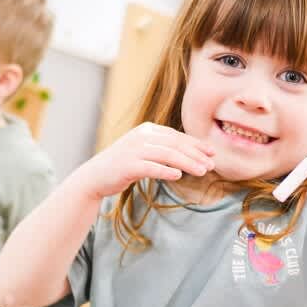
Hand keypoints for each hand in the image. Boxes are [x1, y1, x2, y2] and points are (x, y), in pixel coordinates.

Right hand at [71, 122, 214, 200]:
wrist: (94, 177)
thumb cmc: (122, 166)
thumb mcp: (143, 152)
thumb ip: (162, 149)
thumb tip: (190, 155)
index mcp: (146, 130)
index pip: (176, 136)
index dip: (196, 144)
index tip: (212, 153)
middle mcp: (141, 136)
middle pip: (175, 144)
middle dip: (196, 154)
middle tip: (212, 165)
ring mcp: (133, 150)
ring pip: (167, 154)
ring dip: (187, 163)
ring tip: (202, 171)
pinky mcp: (127, 165)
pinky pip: (151, 167)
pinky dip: (165, 170)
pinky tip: (178, 175)